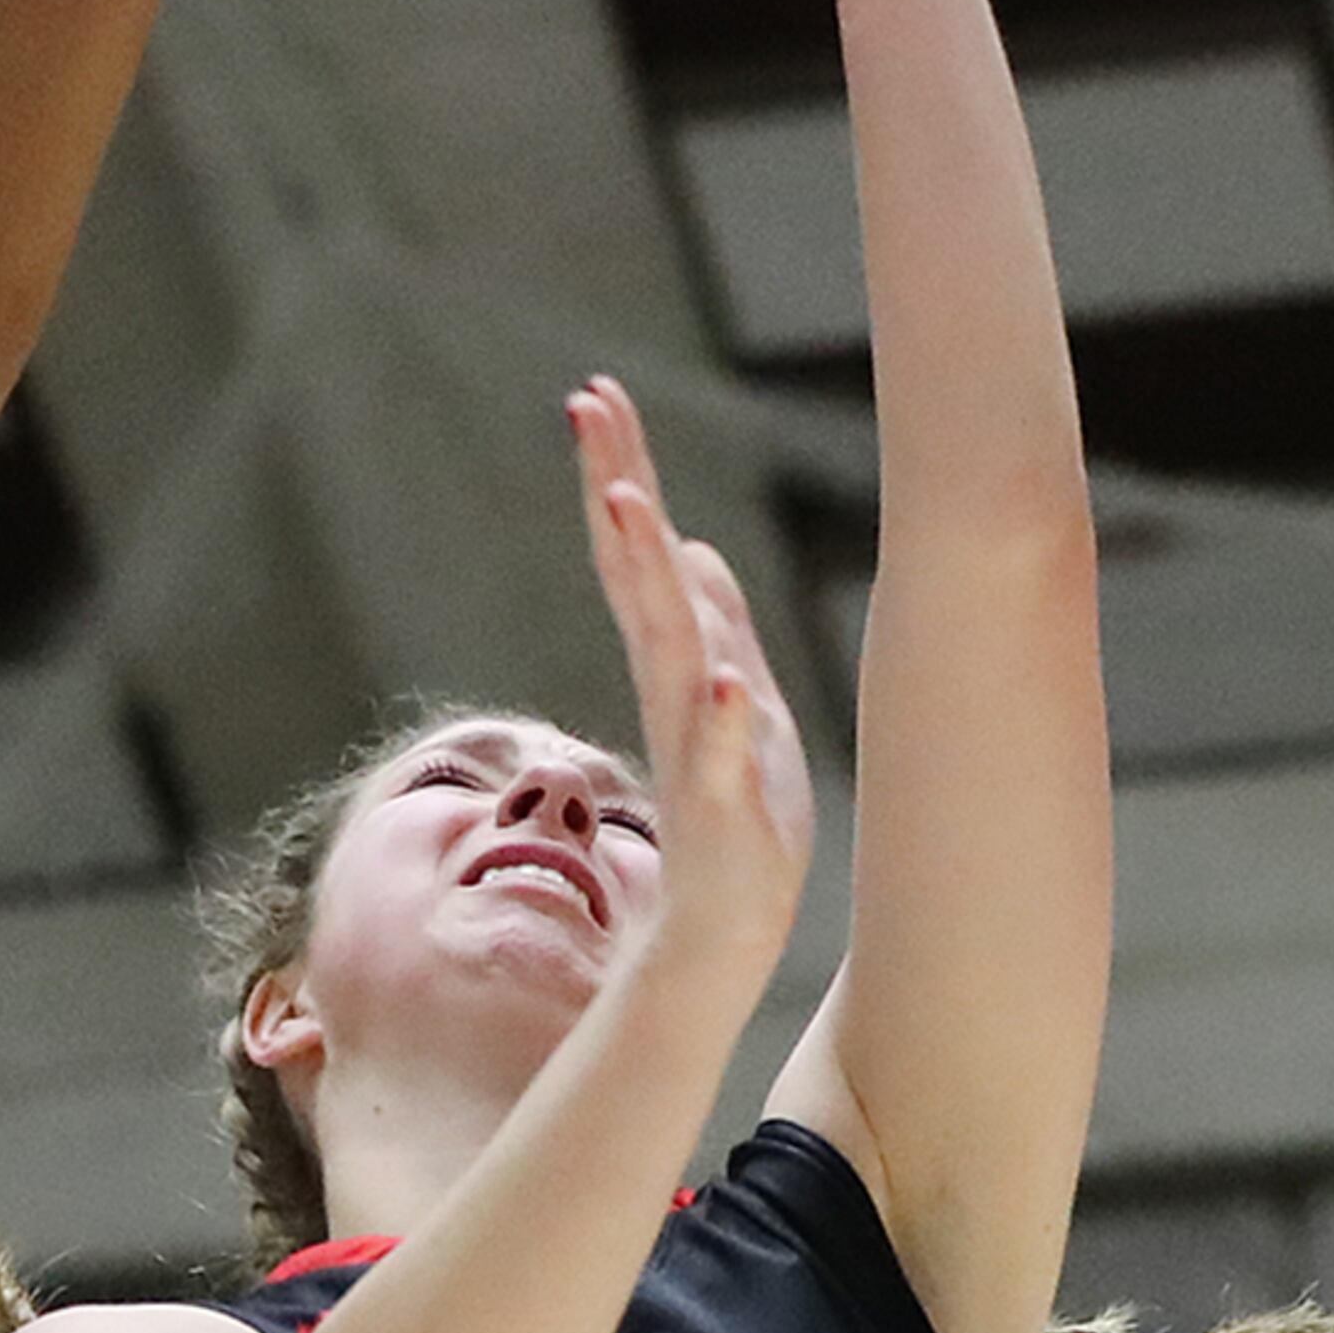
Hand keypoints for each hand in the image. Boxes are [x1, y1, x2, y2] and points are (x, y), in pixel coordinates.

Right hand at [569, 380, 811, 995]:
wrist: (725, 935)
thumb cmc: (740, 828)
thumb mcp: (744, 707)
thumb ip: (719, 630)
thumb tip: (693, 550)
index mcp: (681, 667)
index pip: (640, 558)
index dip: (620, 477)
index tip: (596, 397)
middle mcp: (679, 696)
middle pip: (638, 579)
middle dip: (616, 492)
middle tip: (589, 409)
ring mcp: (698, 751)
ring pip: (669, 653)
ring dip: (648, 582)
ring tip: (635, 508)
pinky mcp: (723, 815)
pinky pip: (719, 761)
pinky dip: (722, 720)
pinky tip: (723, 681)